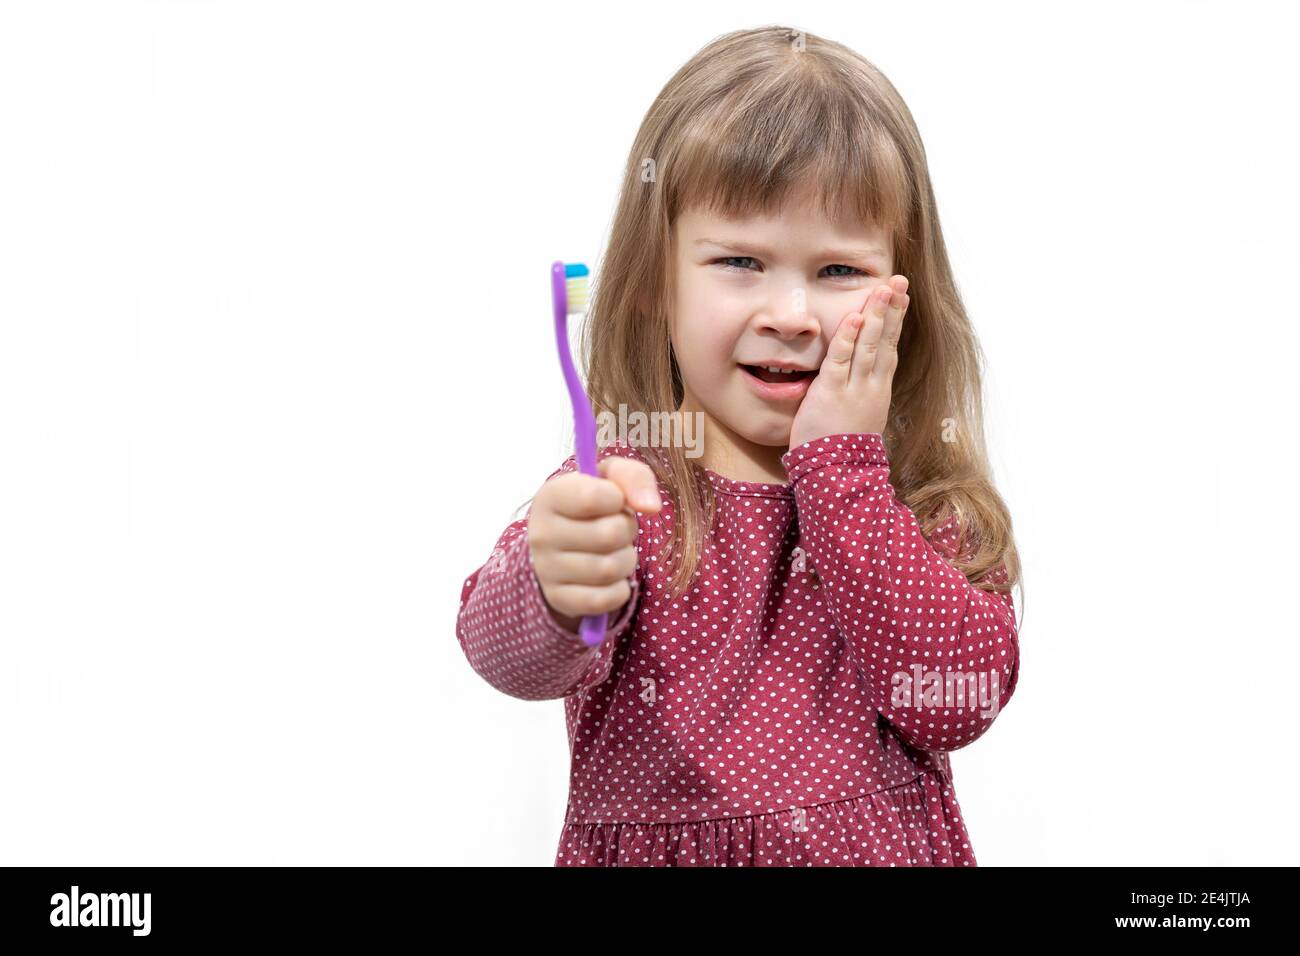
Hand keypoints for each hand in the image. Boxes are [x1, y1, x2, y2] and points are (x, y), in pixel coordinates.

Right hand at [527, 456, 661, 632]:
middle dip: (626, 530)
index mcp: (550, 496)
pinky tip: (609, 577)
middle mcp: (541, 533)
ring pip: (610, 569)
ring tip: (613, 551)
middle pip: (609, 534)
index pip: (594, 497)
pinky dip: (619, 589)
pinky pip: (606, 599)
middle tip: (617, 528)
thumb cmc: (594, 505)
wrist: (565, 545)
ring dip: (625, 560)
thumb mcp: (610, 478)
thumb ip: (634, 477)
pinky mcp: (559, 599)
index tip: (614, 500)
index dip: (618, 499)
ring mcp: (546, 569)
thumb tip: (651, 507)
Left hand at [788, 275, 910, 450]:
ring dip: (876, 315)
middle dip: (892, 309)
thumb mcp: (858, 417)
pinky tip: (855, 317)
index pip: (890, 349)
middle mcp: (871, 387)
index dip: (895, 321)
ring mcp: (853, 389)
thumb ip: (858, 394)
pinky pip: (841, 360)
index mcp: (877, 391)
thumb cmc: (841, 450)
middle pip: (885, 341)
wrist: (836, 475)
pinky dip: (849, 338)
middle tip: (899, 281)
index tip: (901, 297)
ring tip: (883, 289)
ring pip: (869, 346)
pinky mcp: (831, 393)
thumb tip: (859, 379)